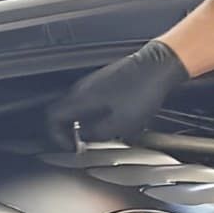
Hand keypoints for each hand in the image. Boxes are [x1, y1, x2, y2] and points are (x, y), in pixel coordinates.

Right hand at [45, 40, 188, 149]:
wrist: (160, 65)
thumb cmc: (143, 90)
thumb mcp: (120, 124)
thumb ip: (97, 134)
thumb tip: (86, 138)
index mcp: (82, 98)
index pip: (53, 118)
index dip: (58, 137)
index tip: (72, 147)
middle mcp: (84, 88)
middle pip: (65, 113)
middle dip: (72, 132)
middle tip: (85, 144)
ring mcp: (95, 82)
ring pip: (80, 107)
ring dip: (87, 123)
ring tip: (103, 134)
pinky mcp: (108, 80)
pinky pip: (94, 101)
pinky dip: (98, 114)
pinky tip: (115, 120)